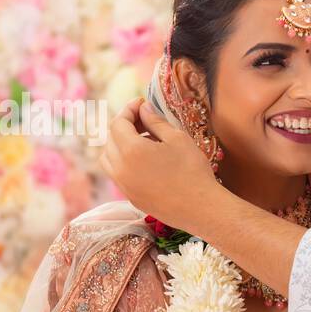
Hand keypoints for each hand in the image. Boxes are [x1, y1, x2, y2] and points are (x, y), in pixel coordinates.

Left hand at [99, 97, 218, 233]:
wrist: (201, 208)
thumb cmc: (193, 171)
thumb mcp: (178, 139)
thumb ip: (156, 122)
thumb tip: (144, 109)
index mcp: (131, 150)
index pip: (118, 123)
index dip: (128, 110)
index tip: (141, 103)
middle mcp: (121, 168)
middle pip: (110, 139)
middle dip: (124, 126)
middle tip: (144, 120)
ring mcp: (124, 186)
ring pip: (108, 158)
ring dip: (119, 145)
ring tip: (142, 141)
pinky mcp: (131, 198)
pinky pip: (118, 174)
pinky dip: (124, 162)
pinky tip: (145, 161)